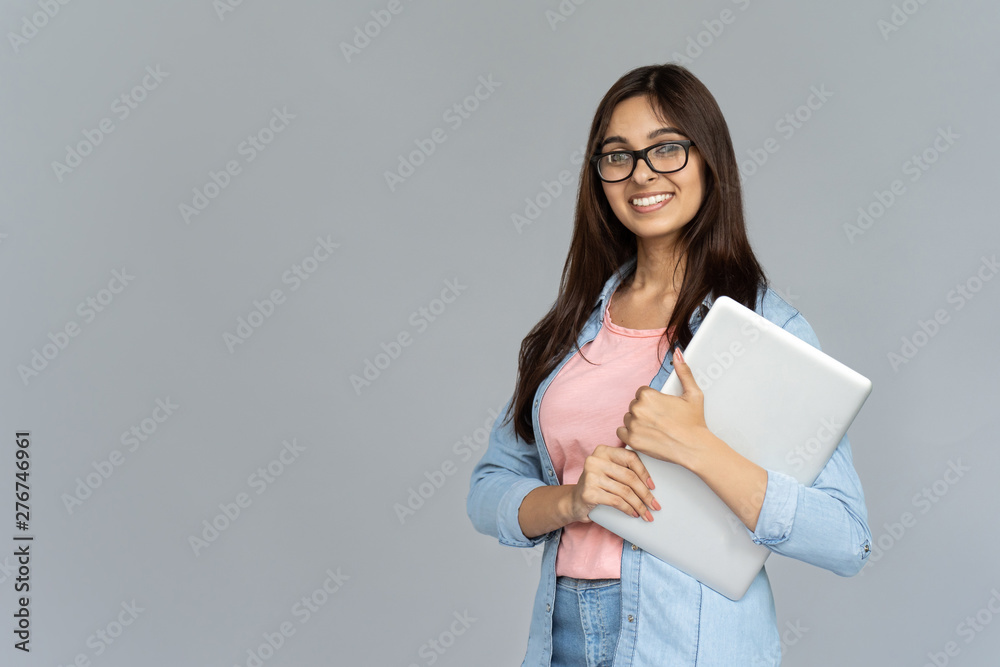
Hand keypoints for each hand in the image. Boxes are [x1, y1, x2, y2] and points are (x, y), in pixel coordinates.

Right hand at [568, 445, 660, 523]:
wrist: (574, 501)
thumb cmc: (597, 485)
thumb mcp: (609, 472)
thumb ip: (624, 469)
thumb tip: (652, 483)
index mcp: (603, 451)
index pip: (630, 458)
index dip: (644, 473)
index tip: (653, 487)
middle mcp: (595, 460)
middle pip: (629, 477)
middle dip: (645, 494)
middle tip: (655, 505)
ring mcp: (590, 476)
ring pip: (625, 491)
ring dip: (639, 505)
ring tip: (646, 514)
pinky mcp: (589, 492)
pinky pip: (616, 501)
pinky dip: (628, 509)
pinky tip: (634, 514)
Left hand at [617, 346, 714, 468]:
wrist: (694, 448)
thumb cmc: (694, 422)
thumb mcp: (692, 393)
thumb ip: (683, 371)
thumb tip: (678, 353)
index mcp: (648, 395)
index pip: (641, 393)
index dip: (652, 401)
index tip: (662, 408)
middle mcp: (637, 409)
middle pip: (634, 405)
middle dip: (645, 411)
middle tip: (660, 419)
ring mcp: (633, 425)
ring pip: (628, 418)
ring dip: (637, 422)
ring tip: (654, 428)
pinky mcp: (631, 440)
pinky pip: (621, 432)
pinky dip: (629, 434)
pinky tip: (644, 434)